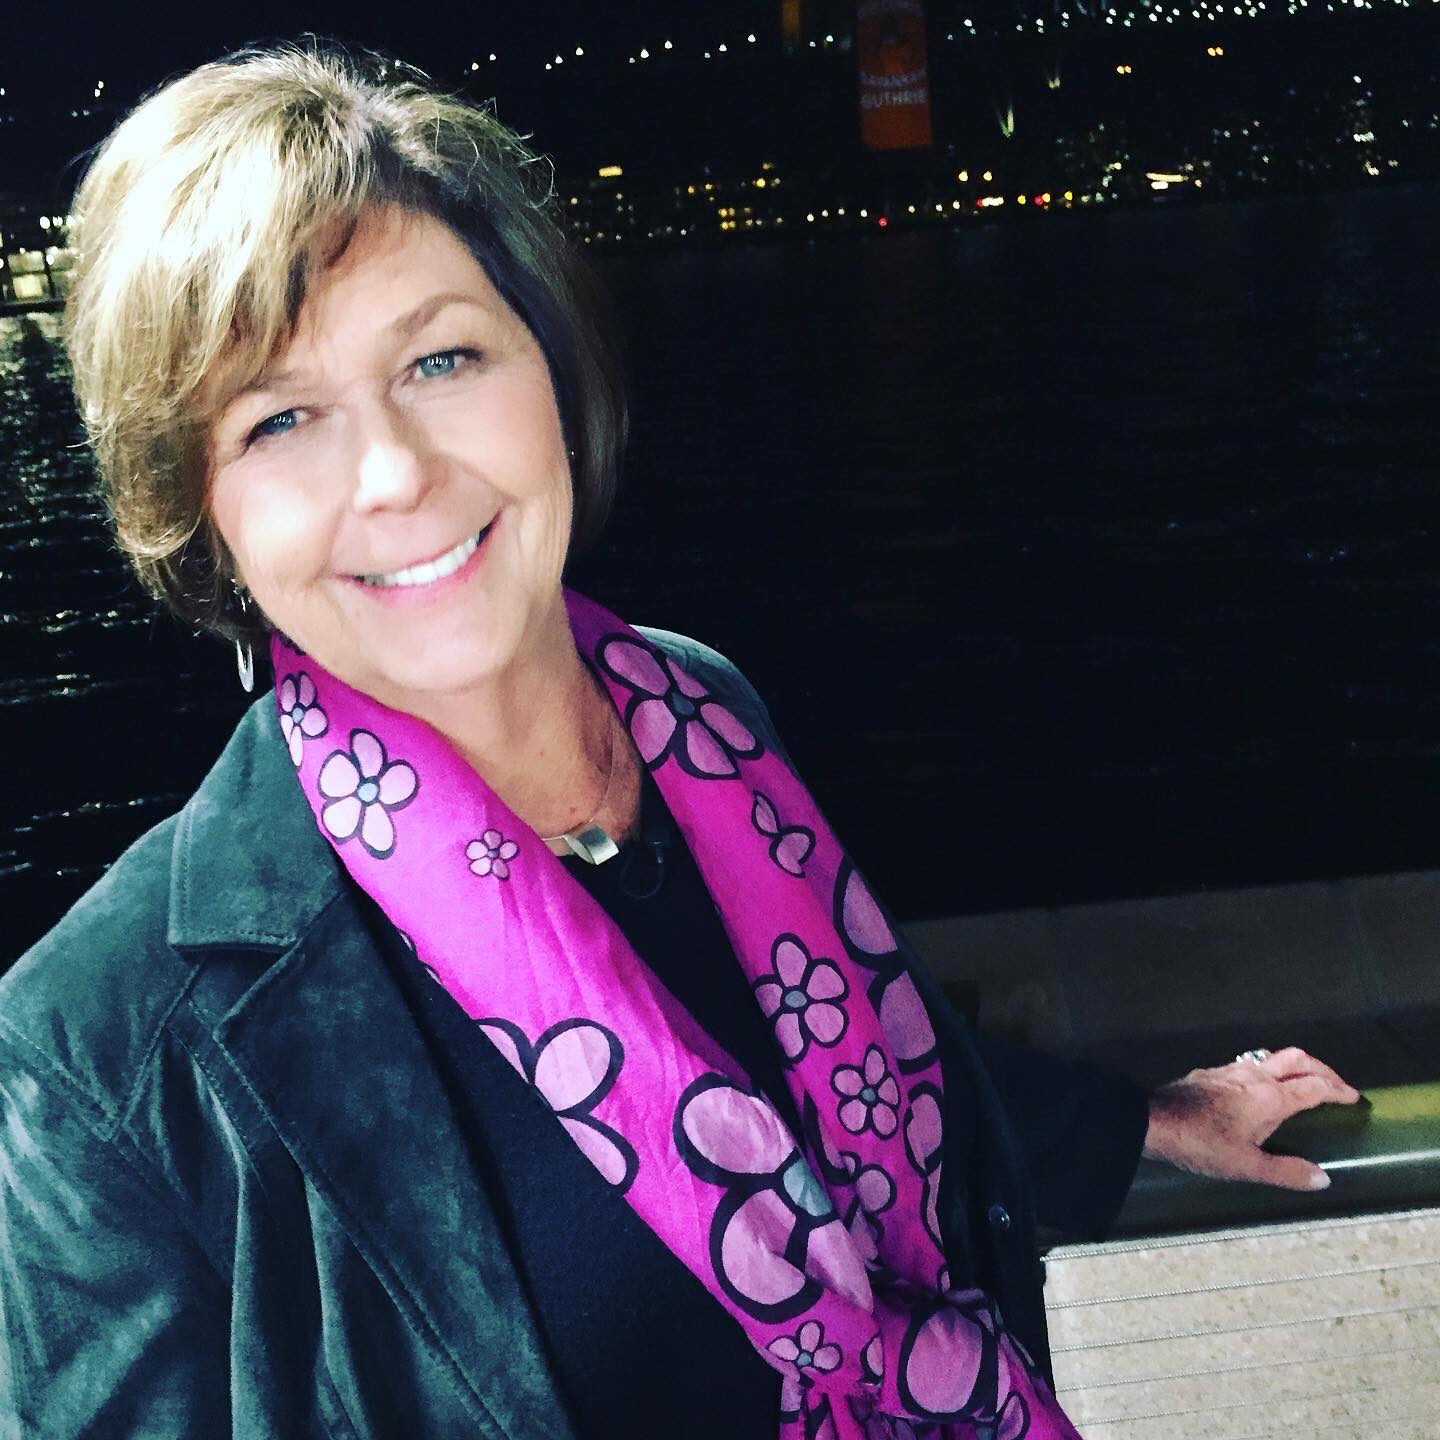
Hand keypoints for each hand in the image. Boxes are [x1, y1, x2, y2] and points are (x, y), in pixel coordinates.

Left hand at [1142, 1047, 1360, 1190]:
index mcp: (1269, 1097)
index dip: (1337, 1090)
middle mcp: (1253, 1075)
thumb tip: (1323, 1178)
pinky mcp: (1211, 1072)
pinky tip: (1261, 1087)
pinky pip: (1250, 1063)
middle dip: (1321, 1069)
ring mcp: (1230, 1069)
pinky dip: (1269, 1069)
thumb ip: (1286, 1172)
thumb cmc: (1201, 1145)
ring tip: (1304, 1083)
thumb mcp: (1246, 1167)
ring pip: (1272, 1057)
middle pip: (1297, 1059)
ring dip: (1294, 1066)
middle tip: (1336, 1086)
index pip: (1314, 1086)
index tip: (1353, 1097)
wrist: (1151, 1121)